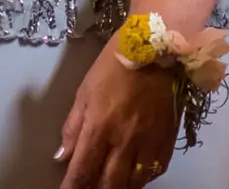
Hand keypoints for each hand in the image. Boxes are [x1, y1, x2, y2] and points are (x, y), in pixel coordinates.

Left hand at [57, 48, 180, 188]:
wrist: (155, 52)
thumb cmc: (113, 68)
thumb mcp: (83, 93)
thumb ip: (73, 128)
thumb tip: (62, 156)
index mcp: (99, 127)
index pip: (83, 168)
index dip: (73, 186)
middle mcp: (125, 141)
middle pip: (109, 182)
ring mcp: (148, 144)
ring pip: (133, 183)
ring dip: (118, 188)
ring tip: (107, 187)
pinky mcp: (167, 142)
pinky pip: (154, 172)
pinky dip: (141, 180)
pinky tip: (132, 179)